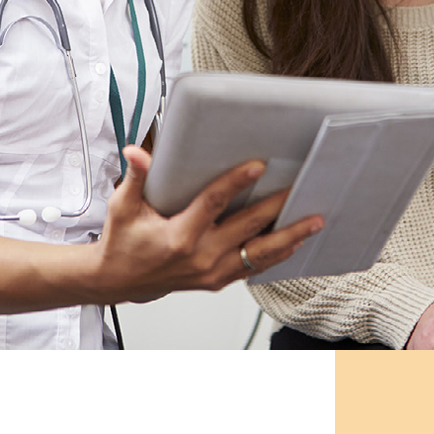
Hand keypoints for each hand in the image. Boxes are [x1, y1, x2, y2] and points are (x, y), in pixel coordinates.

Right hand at [95, 146, 323, 303]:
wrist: (118, 281)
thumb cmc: (123, 242)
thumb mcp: (124, 207)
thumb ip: (136, 178)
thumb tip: (137, 152)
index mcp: (179, 236)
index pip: (214, 203)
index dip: (236, 182)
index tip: (258, 166)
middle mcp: (201, 256)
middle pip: (248, 228)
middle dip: (277, 207)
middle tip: (300, 188)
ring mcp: (212, 272)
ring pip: (260, 254)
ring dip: (290, 237)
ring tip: (315, 220)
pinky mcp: (217, 280)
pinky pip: (254, 268)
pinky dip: (277, 255)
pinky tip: (296, 242)